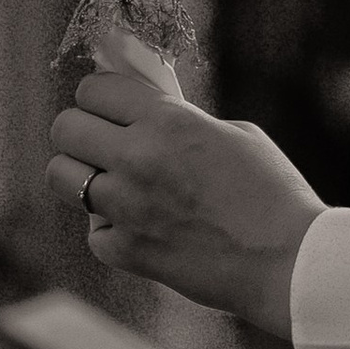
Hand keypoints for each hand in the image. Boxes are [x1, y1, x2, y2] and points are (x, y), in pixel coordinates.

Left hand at [49, 71, 324, 339]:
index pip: (95, 88)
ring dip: (83, 175)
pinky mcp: (125, 251)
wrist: (288, 260)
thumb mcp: (235, 134)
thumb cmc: (273, 193)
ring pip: (61, 177)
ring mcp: (125, 208)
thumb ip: (182, 122)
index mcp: (169, 121)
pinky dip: (111, 227)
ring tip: (113, 182)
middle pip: (65, 128)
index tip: (111, 104)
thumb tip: (146, 118)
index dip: (100, 94)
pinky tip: (142, 225)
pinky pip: (93, 230)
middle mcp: (137, 159)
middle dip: (81, 129)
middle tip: (103, 140)